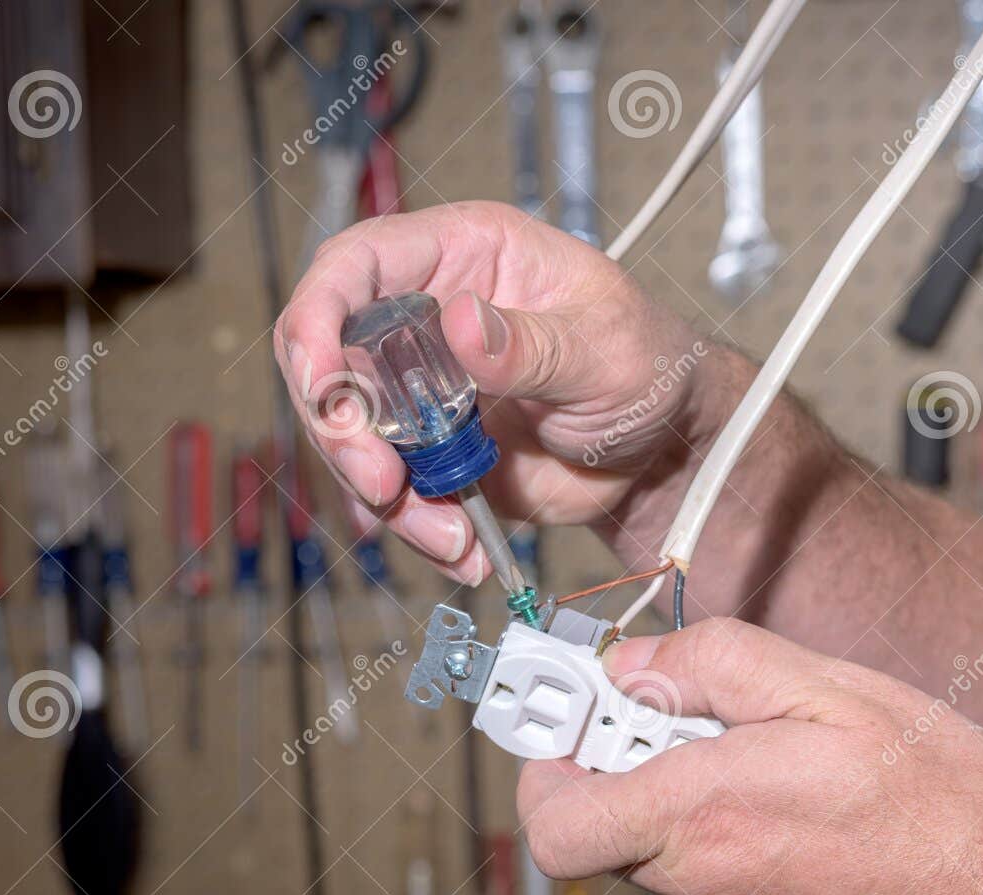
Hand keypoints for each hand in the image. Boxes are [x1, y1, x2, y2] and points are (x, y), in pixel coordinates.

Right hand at [273, 201, 736, 583]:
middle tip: (384, 484)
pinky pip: (394, 494)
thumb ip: (533, 344)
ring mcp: (424, 390)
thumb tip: (461, 323)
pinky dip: (417, 529)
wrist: (665, 449)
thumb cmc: (650, 366)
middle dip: (343, 432)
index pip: (355, 265)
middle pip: (332, 363)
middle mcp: (428, 317)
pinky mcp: (434, 454)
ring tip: (451, 536)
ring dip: (387, 500)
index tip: (325, 386)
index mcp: (465, 256)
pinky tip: (464, 549)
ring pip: (355, 441)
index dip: (318, 318)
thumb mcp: (606, 347)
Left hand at [517, 619, 982, 894]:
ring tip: (797, 786)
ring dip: (704, 819)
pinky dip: (743, 866)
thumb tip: (634, 664)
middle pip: (616, 831)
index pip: (554, 817)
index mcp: (706, 816)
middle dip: (644, 773)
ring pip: (675, 866)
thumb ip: (720, 666)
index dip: (551, 764)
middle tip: (715, 732)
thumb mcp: (841, 693)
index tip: (581, 720)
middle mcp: (704, 893)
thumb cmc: (950, 805)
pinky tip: (820, 841)